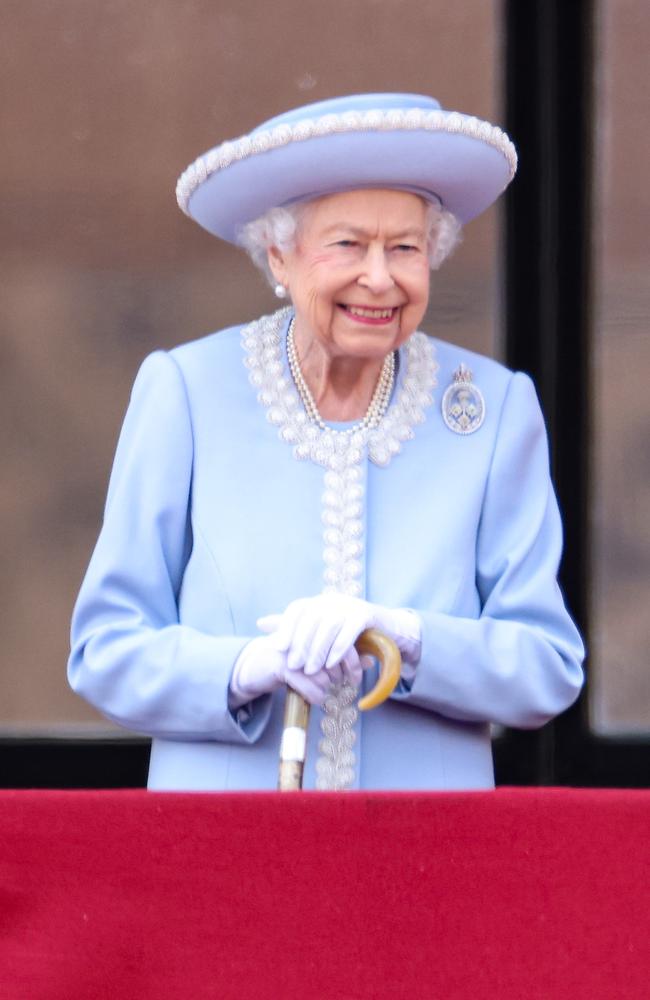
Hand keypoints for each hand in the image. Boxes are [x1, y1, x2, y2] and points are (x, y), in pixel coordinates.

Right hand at [229, 632, 363, 708]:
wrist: (255, 667)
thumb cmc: (290, 661)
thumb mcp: (315, 658)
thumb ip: (342, 656)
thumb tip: (370, 660)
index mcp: (314, 630)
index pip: (344, 643)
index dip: (353, 663)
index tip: (354, 678)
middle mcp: (305, 637)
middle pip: (336, 661)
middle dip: (340, 677)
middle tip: (336, 684)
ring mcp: (294, 650)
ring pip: (325, 676)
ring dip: (325, 688)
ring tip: (319, 689)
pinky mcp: (284, 665)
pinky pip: (311, 687)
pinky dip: (315, 696)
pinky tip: (314, 697)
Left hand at [257, 594, 421, 674]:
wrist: (387, 631)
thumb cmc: (349, 635)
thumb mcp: (320, 632)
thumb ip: (294, 628)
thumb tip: (261, 623)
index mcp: (319, 601)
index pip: (297, 609)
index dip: (286, 627)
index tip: (277, 647)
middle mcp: (332, 599)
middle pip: (311, 619)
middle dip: (301, 645)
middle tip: (294, 666)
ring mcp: (350, 604)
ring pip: (328, 626)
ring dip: (318, 650)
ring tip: (312, 670)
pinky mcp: (366, 614)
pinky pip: (349, 631)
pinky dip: (339, 649)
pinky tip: (332, 665)